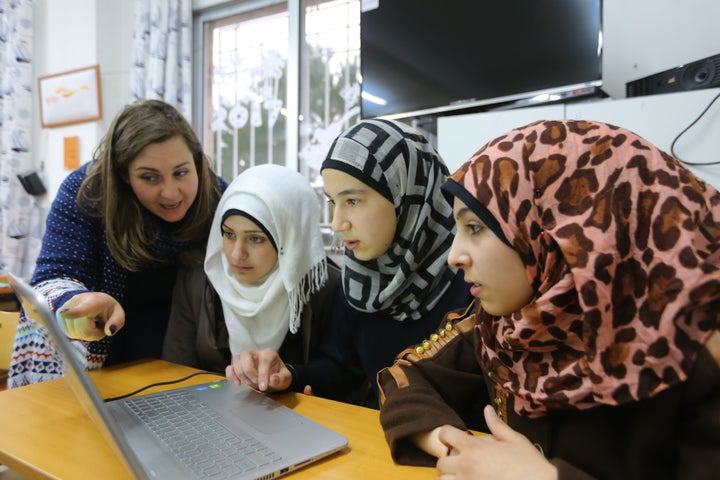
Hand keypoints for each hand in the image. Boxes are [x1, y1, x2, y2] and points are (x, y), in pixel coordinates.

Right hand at [56, 292, 124, 340]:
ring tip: (92, 324)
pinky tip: (83, 325)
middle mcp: (75, 303)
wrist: (92, 299)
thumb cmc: (107, 307)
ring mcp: (65, 310)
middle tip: (100, 326)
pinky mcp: (59, 317)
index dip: (73, 312)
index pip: (82, 309)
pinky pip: (69, 334)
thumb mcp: (118, 313)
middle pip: (82, 330)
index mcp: (93, 302)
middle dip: (94, 334)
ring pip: (75, 334)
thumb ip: (117, 321)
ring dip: (86, 335)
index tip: (64, 313)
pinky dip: (78, 334)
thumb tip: (109, 331)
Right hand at [225, 348, 291, 391]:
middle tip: (255, 382)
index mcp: (269, 354)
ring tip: (248, 383)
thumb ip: (281, 378)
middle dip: (249, 371)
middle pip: (245, 354)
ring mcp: (246, 358)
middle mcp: (256, 353)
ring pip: (236, 359)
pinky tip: (237, 383)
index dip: (263, 374)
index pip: (263, 360)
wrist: (274, 379)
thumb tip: (272, 379)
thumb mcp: (285, 378)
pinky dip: (231, 375)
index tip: (263, 386)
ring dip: (240, 373)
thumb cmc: (279, 376)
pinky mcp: (239, 366)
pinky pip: (230, 367)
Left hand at [435, 405, 556, 479]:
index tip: (455, 441)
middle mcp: (466, 466)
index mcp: (474, 448)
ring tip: (465, 477)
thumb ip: (496, 425)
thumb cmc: (529, 464)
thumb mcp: (515, 440)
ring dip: (451, 479)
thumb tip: (487, 409)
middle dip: (449, 462)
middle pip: (441, 463)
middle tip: (462, 465)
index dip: (448, 435)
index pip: (445, 434)